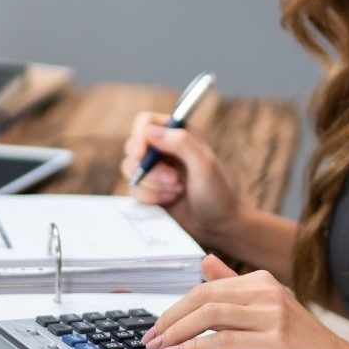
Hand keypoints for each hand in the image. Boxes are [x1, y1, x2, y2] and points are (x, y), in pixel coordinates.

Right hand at [120, 111, 242, 246]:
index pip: (145, 122)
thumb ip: (181, 142)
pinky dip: (149, 197)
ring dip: (152, 184)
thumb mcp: (204, 164)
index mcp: (178, 133)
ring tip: (177, 191)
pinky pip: (133, 189)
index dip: (139, 137)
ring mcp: (154, 170)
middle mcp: (163, 148)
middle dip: (150, 168)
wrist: (218, 226)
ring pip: (130, 169)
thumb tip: (150, 131)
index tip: (141, 155)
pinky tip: (169, 200)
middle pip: (133, 147)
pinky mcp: (148, 189)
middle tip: (174, 180)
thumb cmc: (217, 193)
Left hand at [141, 255, 348, 348]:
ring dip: (178, 332)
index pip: (205, 288)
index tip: (158, 326)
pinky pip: (224, 339)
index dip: (176, 308)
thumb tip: (204, 263)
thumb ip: (234, 287)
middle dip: (171, 318)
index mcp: (260, 280)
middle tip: (151, 338)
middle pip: (203, 297)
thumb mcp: (267, 308)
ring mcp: (271, 314)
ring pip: (210, 314)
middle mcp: (265, 291)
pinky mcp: (274, 340)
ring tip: (161, 347)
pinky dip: (197, 346)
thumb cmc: (303, 343)